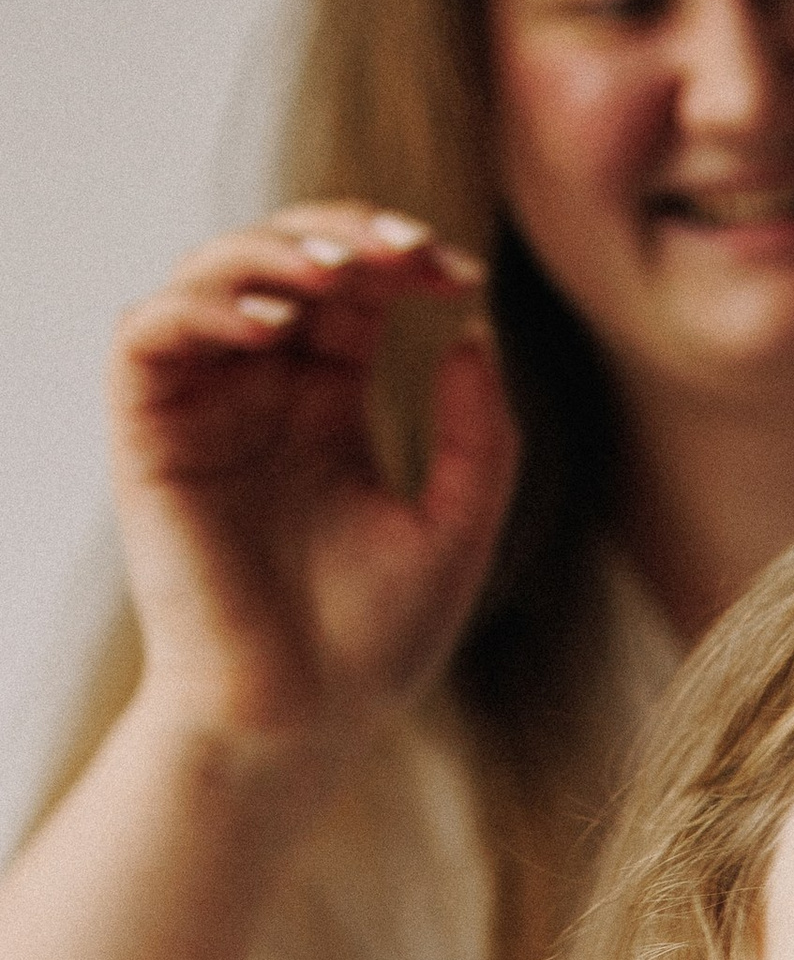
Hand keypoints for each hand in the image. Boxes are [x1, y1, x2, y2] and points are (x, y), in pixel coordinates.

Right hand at [110, 201, 518, 784]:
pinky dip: (202, 306)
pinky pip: (149, 333)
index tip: (461, 273)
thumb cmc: (374, 641)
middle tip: (406, 251)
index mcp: (327, 403)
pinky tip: (272, 326)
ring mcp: (202, 407)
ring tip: (340, 273)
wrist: (300, 723)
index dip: (400, 262)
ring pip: (210, 275)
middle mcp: (259, 391)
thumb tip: (473, 329)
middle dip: (343, 236)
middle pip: (283, 260)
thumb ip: (479, 431)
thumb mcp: (457, 524)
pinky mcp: (149, 435)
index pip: (352, 291)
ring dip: (272, 252)